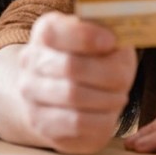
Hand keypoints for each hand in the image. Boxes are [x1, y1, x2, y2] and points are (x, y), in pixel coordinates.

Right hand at [4, 11, 137, 154]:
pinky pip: (77, 123)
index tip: (111, 42)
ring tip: (119, 97)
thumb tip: (112, 40)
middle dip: (106, 74)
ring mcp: (31, 93)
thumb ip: (107, 34)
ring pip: (74, 97)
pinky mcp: (40, 122)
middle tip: (124, 79)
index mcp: (46, 31)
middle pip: (70, 66)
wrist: (65, 94)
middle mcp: (31, 60)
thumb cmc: (94, 60)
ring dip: (106, 98)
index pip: (55, 31)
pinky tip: (108, 113)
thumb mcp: (103, 38)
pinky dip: (101, 119)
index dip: (86, 36)